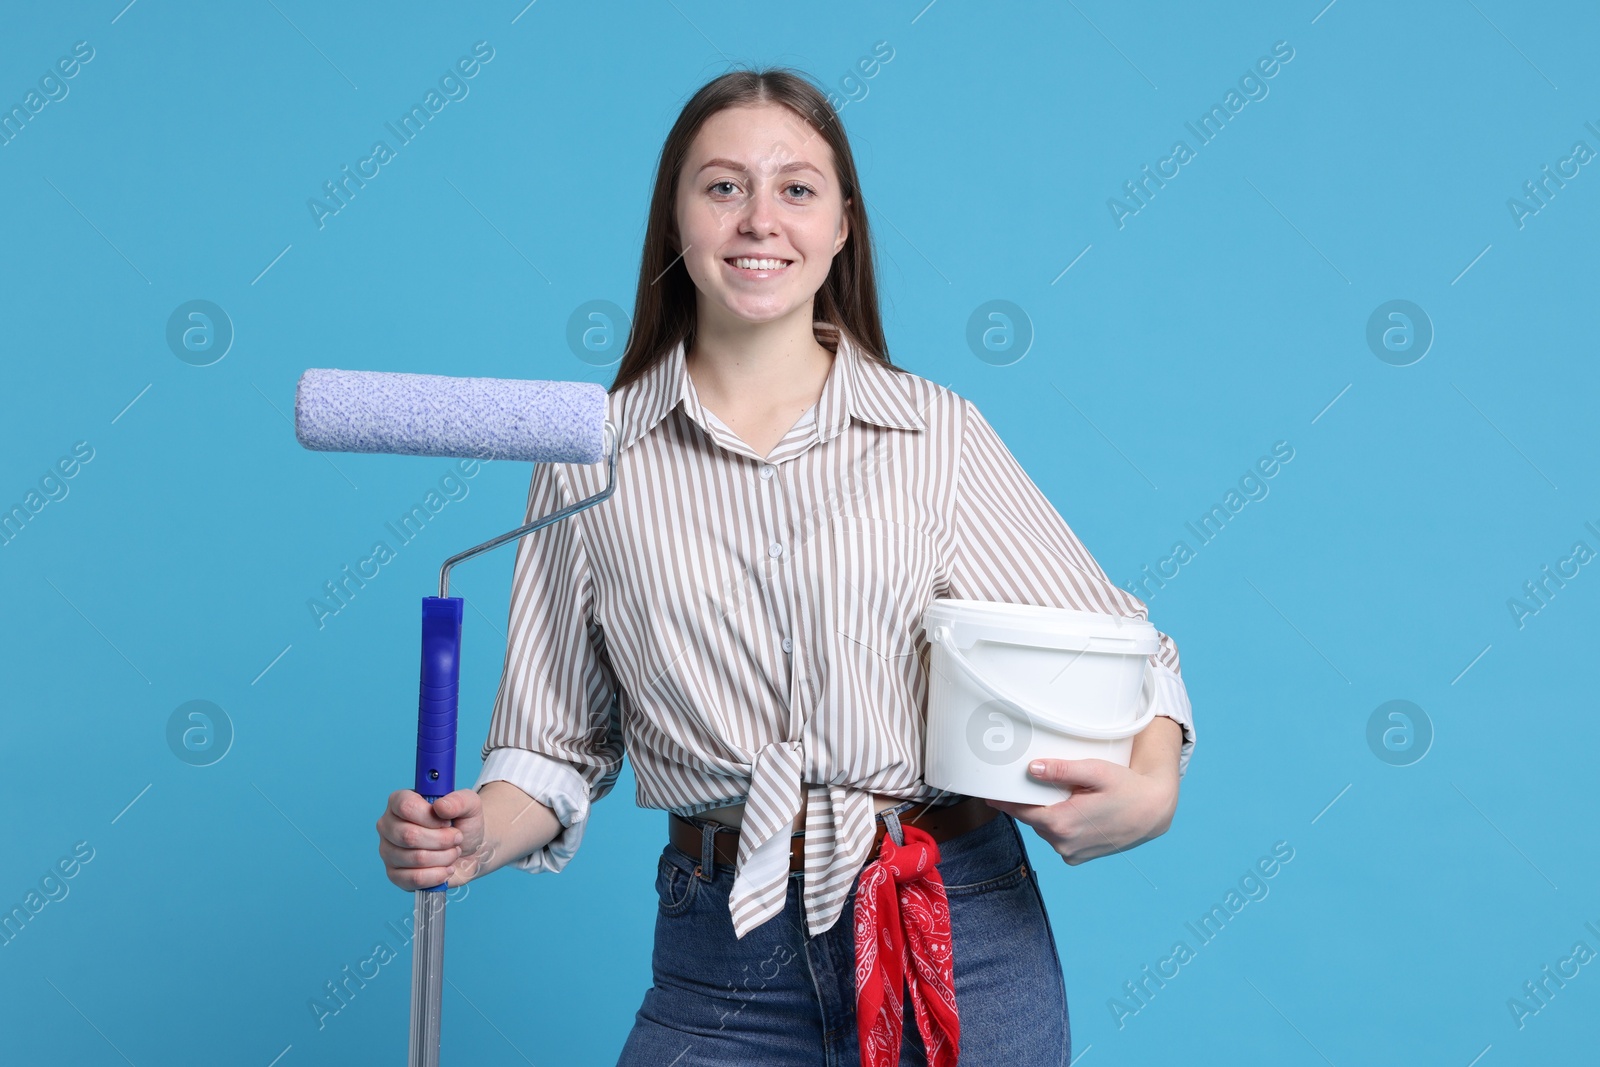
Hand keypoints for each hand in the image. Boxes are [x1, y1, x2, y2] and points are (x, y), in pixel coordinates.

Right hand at [376, 788, 485, 889]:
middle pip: (409, 835)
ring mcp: (388, 851)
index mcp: (400, 801)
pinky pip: (414, 879)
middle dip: (442, 840)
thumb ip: (459, 800)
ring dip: (444, 857)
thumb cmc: (463, 824)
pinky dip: (437, 875)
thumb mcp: (470, 804)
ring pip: (415, 858)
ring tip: (453, 851)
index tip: (448, 822)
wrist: (470, 850)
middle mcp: (388, 825)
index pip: (406, 807)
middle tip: (457, 838)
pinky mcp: (394, 875)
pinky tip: (446, 868)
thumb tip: (440, 806)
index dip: (431, 817)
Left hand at [985, 716, 1183, 864]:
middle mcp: (1063, 844)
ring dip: (1048, 813)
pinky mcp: (1078, 858)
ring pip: (1045, 829)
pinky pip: (1059, 839)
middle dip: (1031, 802)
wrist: (1154, 812)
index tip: (987, 793)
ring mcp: (1071, 854)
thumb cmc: (1127, 788)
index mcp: (1062, 823)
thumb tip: (1032, 769)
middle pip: (1033, 818)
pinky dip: (1061, 825)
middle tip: (1036, 782)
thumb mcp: (1095, 771)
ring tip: (1065, 796)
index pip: (1020, 811)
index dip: (1003, 801)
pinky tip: (1075, 811)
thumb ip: (1063, 770)